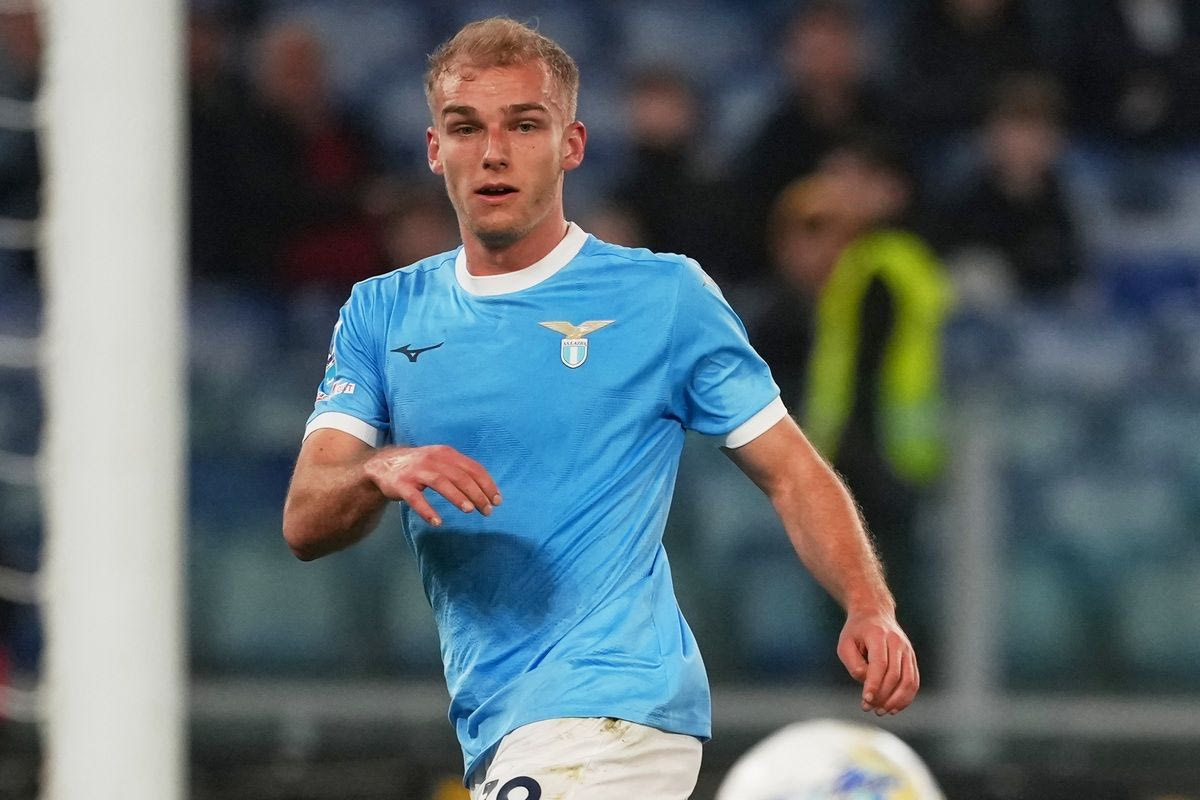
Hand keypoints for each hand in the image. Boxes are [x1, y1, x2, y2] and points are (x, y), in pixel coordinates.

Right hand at [364, 444, 500, 525]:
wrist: (384, 465)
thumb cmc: (421, 467)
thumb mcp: (441, 462)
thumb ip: (461, 471)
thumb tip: (487, 490)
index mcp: (446, 453)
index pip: (473, 468)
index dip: (487, 484)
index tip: (497, 500)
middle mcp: (432, 459)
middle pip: (460, 476)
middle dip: (477, 494)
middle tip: (487, 511)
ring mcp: (416, 471)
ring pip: (441, 483)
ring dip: (457, 497)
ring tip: (469, 510)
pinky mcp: (402, 485)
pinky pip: (415, 498)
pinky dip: (427, 510)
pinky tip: (437, 522)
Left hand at [836, 610, 918, 715]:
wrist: (874, 613)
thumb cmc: (856, 631)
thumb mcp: (845, 643)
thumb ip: (853, 663)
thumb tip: (866, 681)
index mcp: (878, 636)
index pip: (880, 664)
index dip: (874, 684)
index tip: (866, 700)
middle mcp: (897, 642)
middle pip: (894, 675)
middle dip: (882, 696)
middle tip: (868, 708)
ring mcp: (907, 650)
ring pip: (909, 681)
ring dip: (896, 701)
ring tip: (881, 711)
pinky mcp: (911, 658)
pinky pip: (914, 681)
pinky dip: (906, 698)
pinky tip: (893, 708)